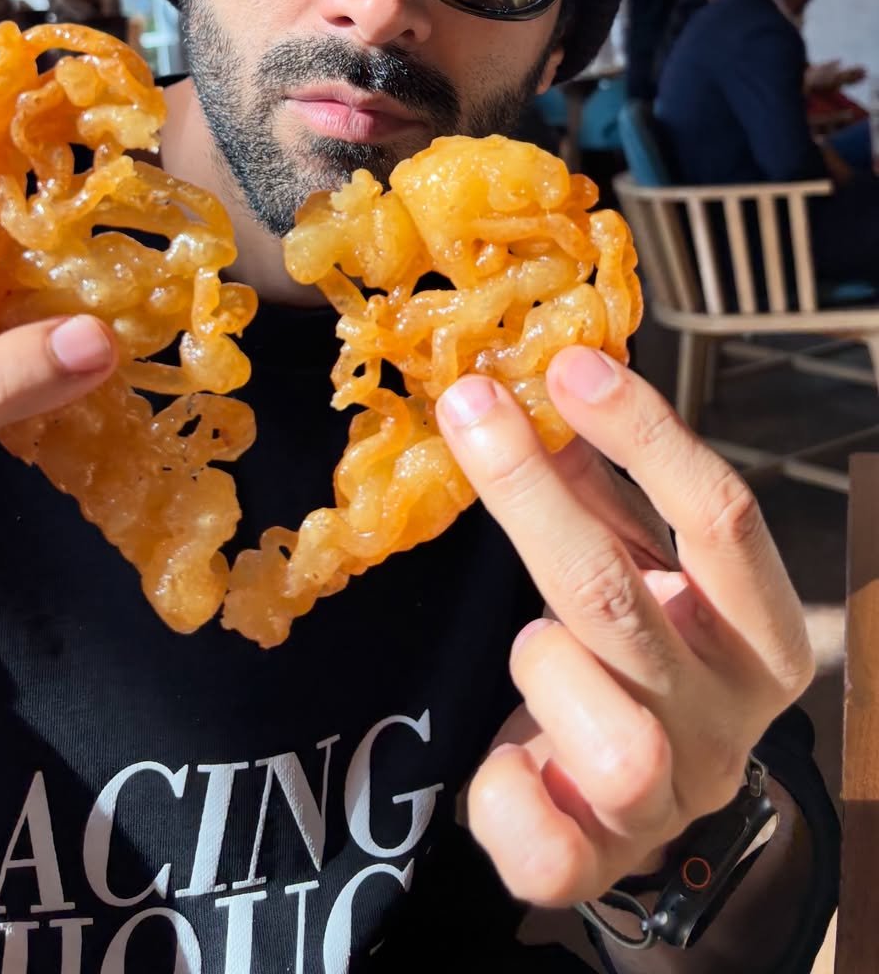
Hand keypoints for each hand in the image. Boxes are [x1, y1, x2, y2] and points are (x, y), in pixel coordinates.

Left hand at [436, 348, 811, 907]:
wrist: (633, 807)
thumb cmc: (638, 663)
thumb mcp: (637, 572)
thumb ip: (602, 495)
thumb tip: (541, 387)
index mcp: (761, 640)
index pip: (724, 521)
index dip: (645, 433)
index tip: (569, 363)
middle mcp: (727, 724)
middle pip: (623, 597)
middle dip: (529, 490)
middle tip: (468, 405)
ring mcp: (668, 802)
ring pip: (602, 732)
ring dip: (541, 663)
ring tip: (535, 648)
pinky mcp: (596, 866)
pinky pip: (543, 845)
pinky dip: (504, 792)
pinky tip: (504, 758)